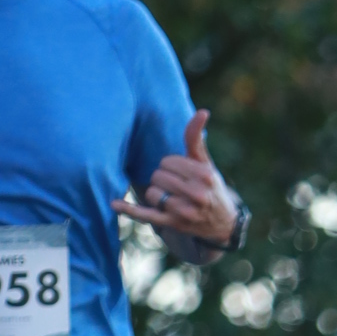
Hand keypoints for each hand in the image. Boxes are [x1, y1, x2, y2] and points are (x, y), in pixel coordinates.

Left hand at [113, 109, 238, 247]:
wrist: (223, 224)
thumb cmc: (210, 186)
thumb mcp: (205, 163)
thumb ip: (196, 138)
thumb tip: (203, 111)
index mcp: (203, 175)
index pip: (167, 162)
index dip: (171, 166)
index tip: (182, 173)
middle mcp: (197, 194)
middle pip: (158, 176)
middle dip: (163, 179)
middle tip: (177, 187)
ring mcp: (184, 211)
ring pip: (152, 193)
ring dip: (157, 194)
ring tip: (172, 198)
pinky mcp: (173, 224)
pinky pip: (147, 215)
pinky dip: (129, 210)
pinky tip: (114, 204)